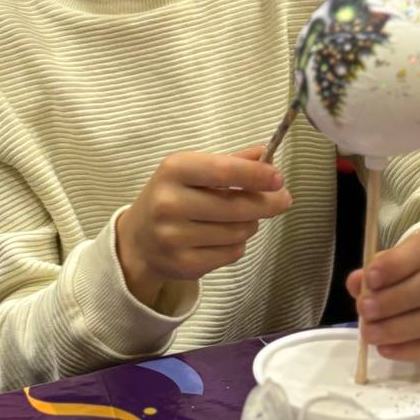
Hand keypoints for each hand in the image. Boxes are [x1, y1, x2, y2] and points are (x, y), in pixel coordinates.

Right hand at [116, 145, 291, 307]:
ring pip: (238, 232)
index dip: (256, 175)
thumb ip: (230, 162)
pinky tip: (224, 237)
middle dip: (267, 203)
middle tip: (282, 200)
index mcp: (174, 170)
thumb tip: (265, 155)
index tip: (278, 179)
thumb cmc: (172, 196)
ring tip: (242, 218)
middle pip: (237, 206)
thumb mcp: (192, 171)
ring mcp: (174, 236)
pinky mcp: (184, 264)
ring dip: (250, 224)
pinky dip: (237, 244)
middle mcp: (170, 203)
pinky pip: (231, 253)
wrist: (137, 239)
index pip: (223, 171)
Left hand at [345, 228, 419, 362]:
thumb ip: (371, 272)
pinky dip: (413, 350)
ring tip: (370, 333)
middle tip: (365, 310)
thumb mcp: (389, 263)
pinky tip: (387, 349)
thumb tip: (357, 283)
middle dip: (395, 300)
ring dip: (400, 328)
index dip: (396, 264)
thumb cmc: (407, 271)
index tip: (370, 279)